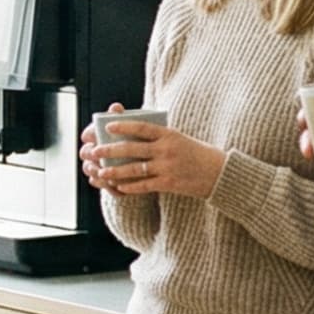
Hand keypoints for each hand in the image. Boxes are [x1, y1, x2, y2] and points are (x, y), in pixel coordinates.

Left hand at [82, 117, 226, 198]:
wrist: (219, 173)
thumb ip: (160, 137)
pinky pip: (144, 185)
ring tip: (101, 171)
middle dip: (110, 150)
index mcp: (169, 134)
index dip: (123, 126)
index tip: (107, 126)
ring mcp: (167, 167)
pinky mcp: (169, 183)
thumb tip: (135, 135)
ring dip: (116, 171)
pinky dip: (130, 186)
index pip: (141, 127)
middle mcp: (166, 149)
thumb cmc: (197, 154)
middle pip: (132, 148)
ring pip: (134, 169)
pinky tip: (119, 187)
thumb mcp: (180, 139)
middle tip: (95, 151)